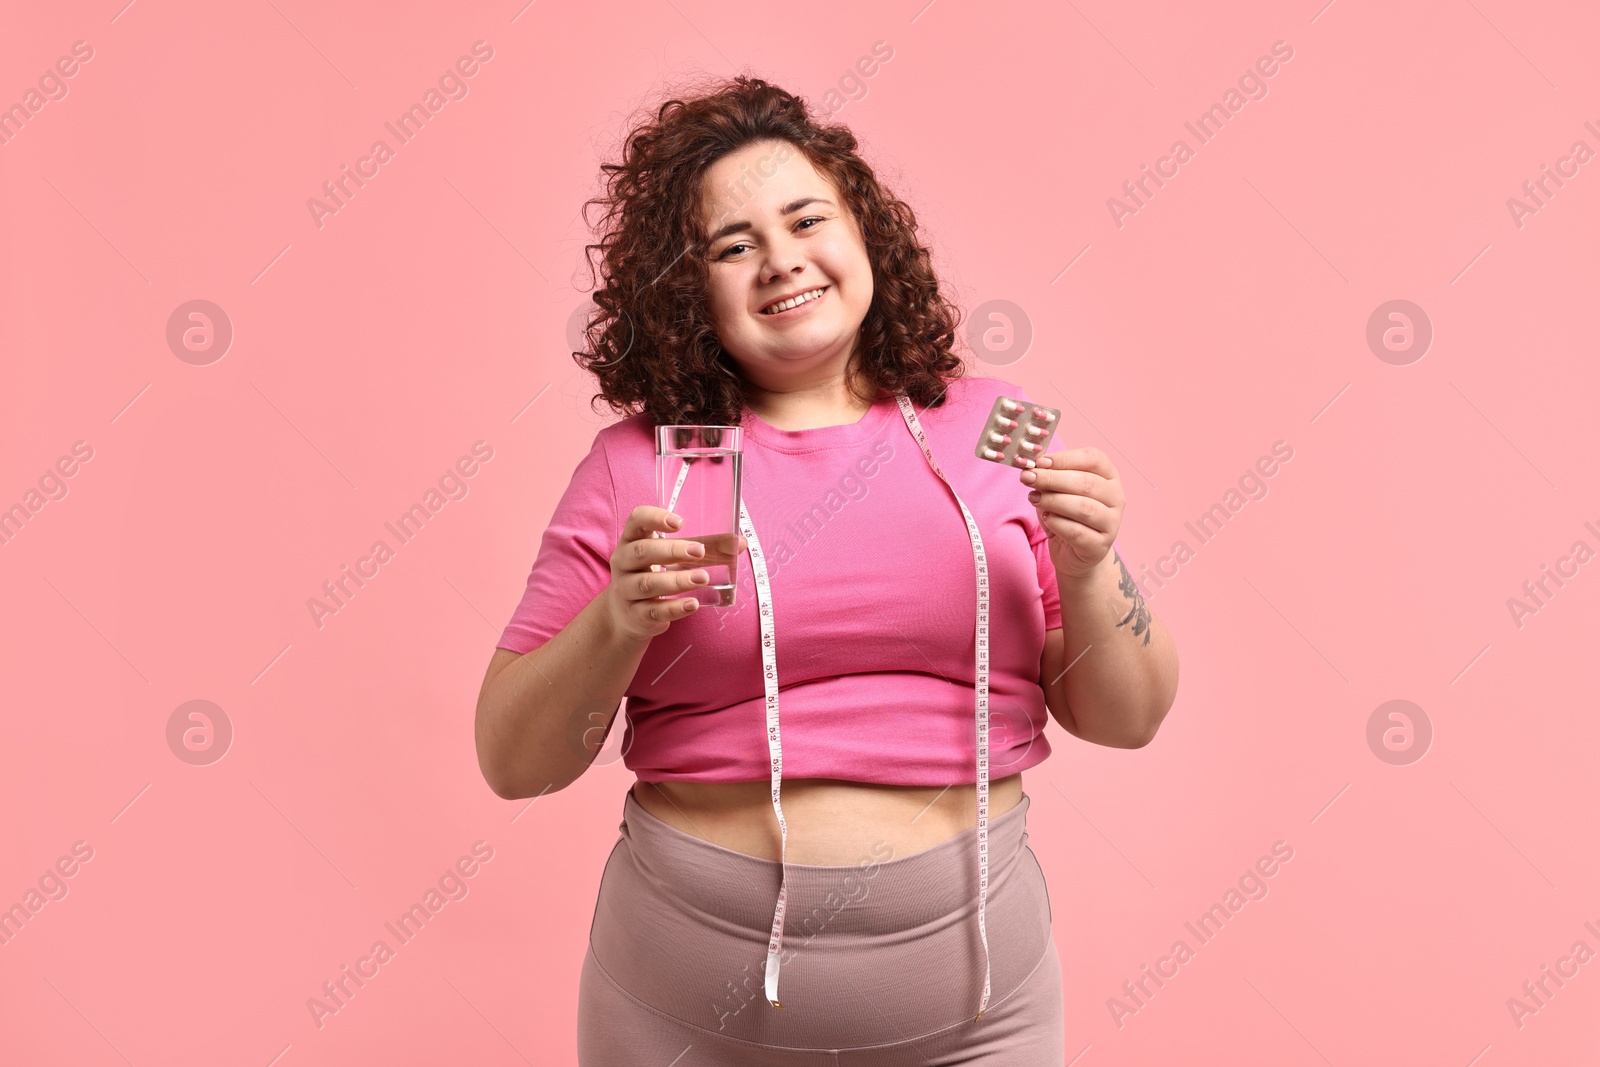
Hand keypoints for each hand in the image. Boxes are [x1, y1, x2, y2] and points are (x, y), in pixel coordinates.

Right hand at [606, 506, 746, 641]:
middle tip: (699, 552)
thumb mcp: (672, 558)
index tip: (679, 522)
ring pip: (647, 584)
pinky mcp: (635, 614)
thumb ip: (704, 547)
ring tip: (703, 578)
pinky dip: (675, 608)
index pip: (636, 520)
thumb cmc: (655, 575)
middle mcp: (623, 563)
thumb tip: (740, 543)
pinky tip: (694, 604)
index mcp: (632, 540)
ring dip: (677, 580)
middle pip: (641, 552)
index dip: (654, 518)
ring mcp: (626, 590)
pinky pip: (654, 610)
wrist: (627, 615)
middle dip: (671, 551)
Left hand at [1019, 446, 1122, 580]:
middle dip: (1053, 478)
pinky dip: (1058, 523)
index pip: (1094, 459)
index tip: (1040, 462)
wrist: (1073, 553)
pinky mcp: (1100, 546)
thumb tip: (1032, 469)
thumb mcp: (1058, 492)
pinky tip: (1046, 518)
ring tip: (1033, 498)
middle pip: (1087, 483)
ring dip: (1053, 500)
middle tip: (1028, 477)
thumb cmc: (1066, 516)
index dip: (1065, 458)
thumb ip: (1050, 479)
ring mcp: (1111, 523)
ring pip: (1083, 507)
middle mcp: (1116, 498)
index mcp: (1109, 477)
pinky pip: (1077, 532)